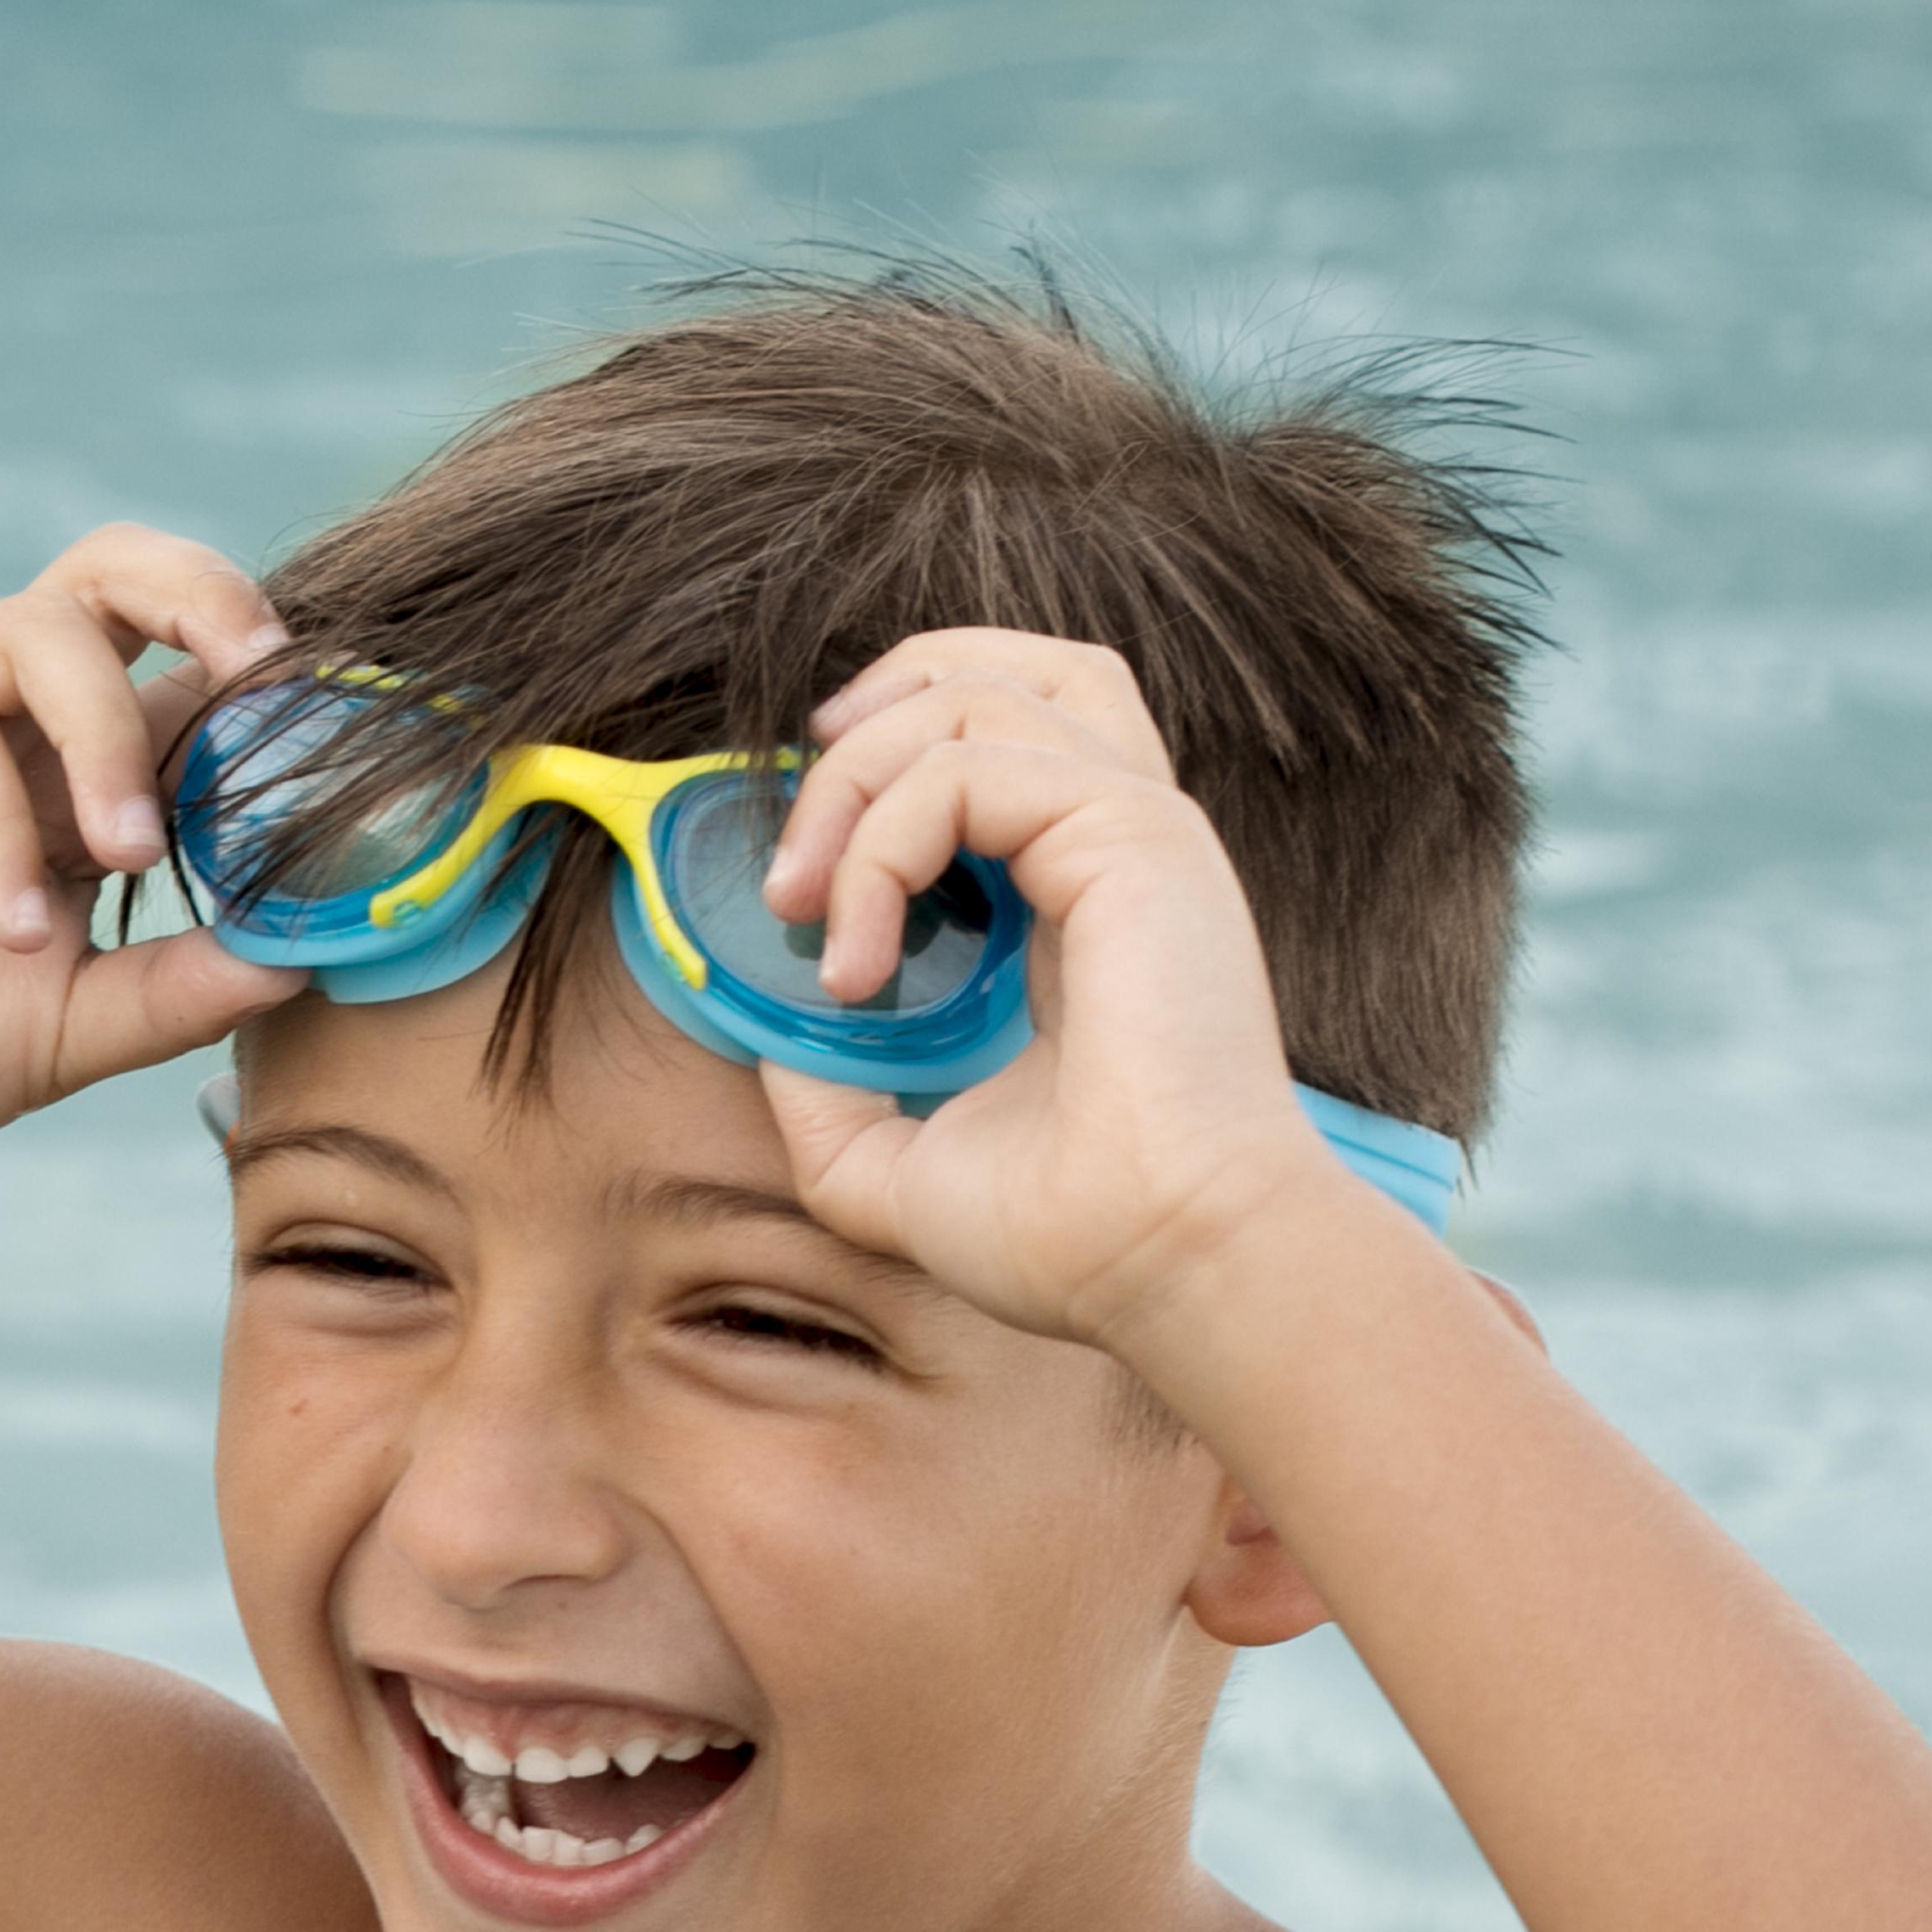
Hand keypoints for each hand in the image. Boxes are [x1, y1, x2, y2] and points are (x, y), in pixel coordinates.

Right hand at [0, 526, 308, 1180]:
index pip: (192, 679)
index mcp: (78, 772)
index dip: (274, 692)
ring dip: (107, 738)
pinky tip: (9, 926)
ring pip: (42, 631)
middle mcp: (7, 715)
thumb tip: (312, 954)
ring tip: (123, 859)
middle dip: (209, 592)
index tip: (351, 753)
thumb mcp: (67, 1036)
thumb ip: (177, 992)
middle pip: (121, 574)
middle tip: (265, 672)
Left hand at [734, 628, 1349, 1348]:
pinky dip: (883, 843)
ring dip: (854, 785)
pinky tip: (858, 958)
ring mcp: (1136, 828)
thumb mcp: (899, 1166)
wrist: (1162, 1262)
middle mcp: (1119, 842)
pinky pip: (969, 766)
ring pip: (975, 695)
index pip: (1005, 735)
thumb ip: (830, 1101)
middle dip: (867, 722)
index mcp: (1086, 895)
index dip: (887, 753)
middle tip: (790, 862)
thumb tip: (769, 1035)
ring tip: (803, 908)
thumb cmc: (1066, 1234)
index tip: (802, 872)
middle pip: (1005, 668)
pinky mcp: (1135, 834)